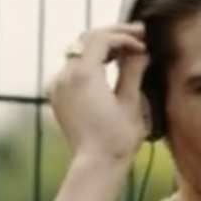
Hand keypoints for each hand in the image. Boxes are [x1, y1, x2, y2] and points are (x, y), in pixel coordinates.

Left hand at [46, 22, 151, 160]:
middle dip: (113, 36)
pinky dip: (90, 61)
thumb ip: (133, 70)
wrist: (95, 165)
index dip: (125, 37)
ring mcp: (57, 86)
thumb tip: (139, 51)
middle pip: (87, 40)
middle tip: (138, 35)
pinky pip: (72, 68)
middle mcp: (65, 76)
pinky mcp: (57, 96)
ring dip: (102, 47)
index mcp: (83, 74)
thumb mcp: (131, 101)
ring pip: (78, 52)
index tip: (144, 44)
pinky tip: (108, 66)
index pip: (102, 39)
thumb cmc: (117, 138)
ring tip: (127, 49)